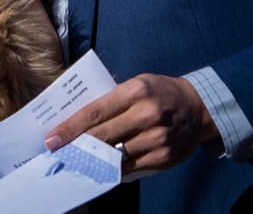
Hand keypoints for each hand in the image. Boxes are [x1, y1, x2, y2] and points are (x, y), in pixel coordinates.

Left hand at [44, 74, 217, 173]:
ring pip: (116, 155)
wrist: (200, 107)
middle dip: (76, 144)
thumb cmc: (160, 92)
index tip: (52, 138)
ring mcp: (157, 138)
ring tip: (77, 159)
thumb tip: (82, 121)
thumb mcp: (138, 83)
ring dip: (93, 159)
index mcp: (136, 91)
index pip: (95, 111)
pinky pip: (132, 167)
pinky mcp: (164, 157)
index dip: (71, 127)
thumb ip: (113, 100)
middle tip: (57, 151)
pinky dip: (115, 167)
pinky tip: (102, 166)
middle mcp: (146, 114)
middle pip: (102, 136)